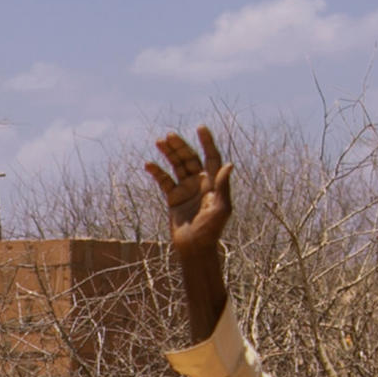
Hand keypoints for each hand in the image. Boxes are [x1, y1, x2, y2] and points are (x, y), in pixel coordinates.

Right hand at [144, 127, 233, 343]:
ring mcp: (186, 189)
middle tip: (169, 135)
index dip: (207, 142)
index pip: (211, 157)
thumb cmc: (211, 231)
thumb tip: (229, 164)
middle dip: (181, 146)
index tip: (200, 128)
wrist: (194, 249)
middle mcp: (200, 183)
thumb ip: (223, 186)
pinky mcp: (173, 198)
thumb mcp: (220, 209)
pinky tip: (149, 164)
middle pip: (190, 158)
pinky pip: (164, 181)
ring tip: (159, 141)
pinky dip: (157, 172)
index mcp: (213, 183)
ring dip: (168, 153)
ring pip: (176, 165)